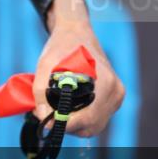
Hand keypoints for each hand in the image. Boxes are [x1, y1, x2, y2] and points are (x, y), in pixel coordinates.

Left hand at [33, 0, 124, 136]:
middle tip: (50, 114)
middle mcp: (115, 91)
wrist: (75, 32)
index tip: (47, 120)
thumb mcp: (45, 65)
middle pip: (91, 125)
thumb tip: (43, 117)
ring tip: (59, 108)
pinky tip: (71, 105)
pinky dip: (83, 118)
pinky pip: (98, 118)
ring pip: (95, 125)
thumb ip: (41, 92)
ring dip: (75, 123)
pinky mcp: (114, 97)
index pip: (86, 118)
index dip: (65, 124)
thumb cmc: (61, 46)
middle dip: (68, 124)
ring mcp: (117, 95)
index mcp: (105, 83)